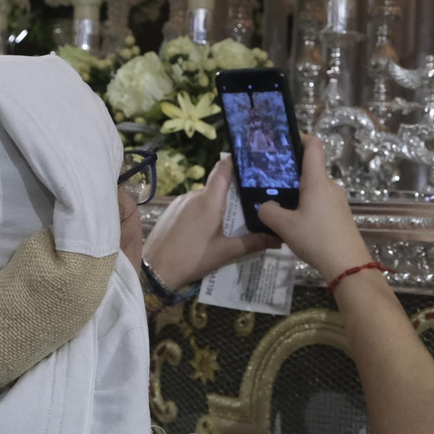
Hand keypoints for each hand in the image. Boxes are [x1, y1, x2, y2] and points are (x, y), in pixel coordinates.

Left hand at [144, 156, 279, 288]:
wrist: (155, 271)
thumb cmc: (192, 258)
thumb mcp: (226, 252)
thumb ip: (253, 243)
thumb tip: (279, 238)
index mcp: (209, 200)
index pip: (223, 168)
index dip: (236, 162)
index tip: (252, 163)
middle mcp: (194, 195)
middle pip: (217, 187)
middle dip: (232, 195)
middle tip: (250, 207)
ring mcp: (179, 202)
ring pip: (204, 198)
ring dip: (216, 207)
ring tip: (229, 224)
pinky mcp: (170, 211)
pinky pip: (192, 206)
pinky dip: (202, 214)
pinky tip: (206, 231)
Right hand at [257, 136, 371, 281]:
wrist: (348, 265)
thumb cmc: (317, 239)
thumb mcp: (285, 227)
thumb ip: (268, 212)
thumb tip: (264, 206)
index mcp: (317, 180)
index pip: (314, 146)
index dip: (300, 137)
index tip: (283, 141)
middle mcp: (330, 185)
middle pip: (311, 168)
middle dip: (290, 171)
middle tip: (270, 179)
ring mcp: (338, 201)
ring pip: (314, 187)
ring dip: (297, 191)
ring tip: (278, 203)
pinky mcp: (340, 215)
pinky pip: (320, 202)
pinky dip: (306, 205)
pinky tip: (295, 221)